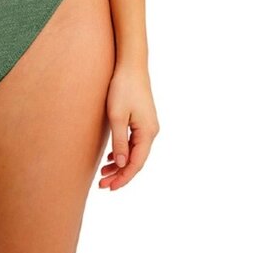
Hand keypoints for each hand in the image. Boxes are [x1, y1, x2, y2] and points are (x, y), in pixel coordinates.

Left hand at [98, 62, 158, 190]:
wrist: (131, 65)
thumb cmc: (122, 88)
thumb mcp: (117, 116)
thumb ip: (120, 142)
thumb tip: (121, 165)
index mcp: (148, 133)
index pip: (136, 163)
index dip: (123, 178)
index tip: (109, 187)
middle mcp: (151, 132)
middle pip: (136, 161)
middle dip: (120, 174)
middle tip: (102, 185)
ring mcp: (148, 126)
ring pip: (135, 152)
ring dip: (120, 164)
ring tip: (104, 174)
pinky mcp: (142, 120)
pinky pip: (134, 143)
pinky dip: (123, 152)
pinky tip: (111, 157)